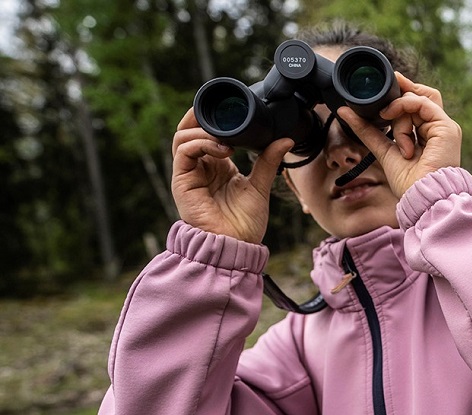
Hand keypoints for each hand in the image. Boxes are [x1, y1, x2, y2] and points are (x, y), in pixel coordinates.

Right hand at [170, 109, 292, 242]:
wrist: (237, 245)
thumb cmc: (245, 222)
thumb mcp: (260, 185)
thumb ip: (268, 161)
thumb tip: (286, 139)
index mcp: (217, 166)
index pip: (207, 133)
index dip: (214, 118)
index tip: (233, 109)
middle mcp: (201, 167)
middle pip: (189, 130)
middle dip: (201, 115)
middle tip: (223, 110)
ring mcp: (189, 173)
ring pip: (183, 137)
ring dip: (204, 130)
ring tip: (226, 137)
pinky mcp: (182, 181)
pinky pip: (184, 152)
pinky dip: (201, 143)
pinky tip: (222, 148)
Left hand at [337, 72, 461, 198]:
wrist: (422, 196)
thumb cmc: (409, 182)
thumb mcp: (383, 149)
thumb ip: (367, 130)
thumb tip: (344, 111)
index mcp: (428, 134)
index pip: (418, 104)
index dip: (402, 93)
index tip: (385, 87)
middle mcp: (438, 128)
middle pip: (421, 96)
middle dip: (402, 89)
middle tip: (385, 90)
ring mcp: (443, 127)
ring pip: (416, 101)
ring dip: (397, 111)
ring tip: (391, 131)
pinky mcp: (446, 127)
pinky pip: (422, 104)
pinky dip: (403, 106)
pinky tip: (391, 117)